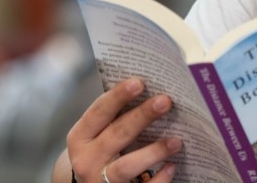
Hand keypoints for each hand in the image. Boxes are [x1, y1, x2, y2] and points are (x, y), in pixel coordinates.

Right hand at [67, 78, 181, 182]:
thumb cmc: (97, 154)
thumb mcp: (94, 136)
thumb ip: (112, 118)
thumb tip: (148, 91)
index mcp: (80, 138)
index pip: (99, 112)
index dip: (118, 97)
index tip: (139, 83)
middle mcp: (86, 160)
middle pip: (117, 134)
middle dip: (142, 116)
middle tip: (165, 101)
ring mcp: (100, 181)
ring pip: (127, 166)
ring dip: (153, 151)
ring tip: (177, 141)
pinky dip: (158, 179)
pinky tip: (172, 167)